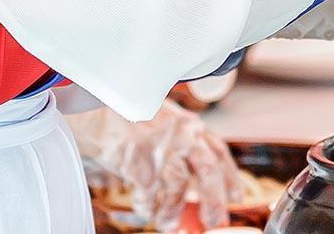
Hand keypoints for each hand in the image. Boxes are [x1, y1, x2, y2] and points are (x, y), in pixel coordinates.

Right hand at [69, 101, 237, 228]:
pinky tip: (145, 208)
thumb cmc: (132, 117)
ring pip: (177, 186)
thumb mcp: (167, 121)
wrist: (98, 112)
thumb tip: (198, 175)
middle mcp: (181, 134)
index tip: (236, 196)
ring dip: (173, 209)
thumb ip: (185, 142)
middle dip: (214, 201)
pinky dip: (147, 205)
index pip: (219, 152)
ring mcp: (159, 146)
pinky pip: (148, 192)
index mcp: (190, 125)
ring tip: (169, 223)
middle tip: (216, 222)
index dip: (230, 177)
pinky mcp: (137, 158)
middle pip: (207, 170)